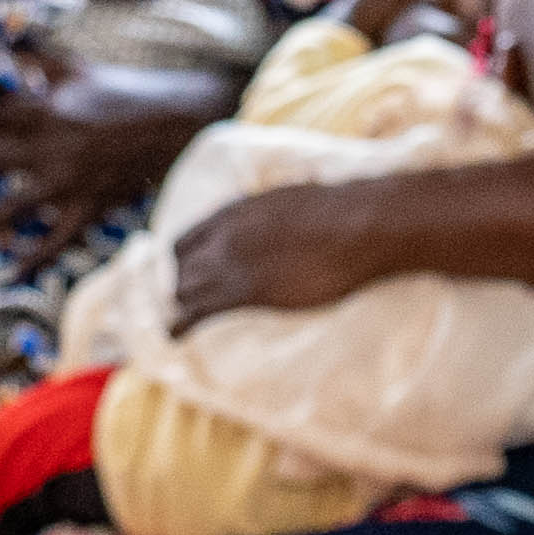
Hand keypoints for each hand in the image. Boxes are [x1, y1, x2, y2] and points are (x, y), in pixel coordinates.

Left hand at [0, 67, 211, 240]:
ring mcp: (66, 184)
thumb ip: (33, 57)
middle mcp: (47, 148)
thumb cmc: (126, 91)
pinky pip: (55, 241)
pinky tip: (7, 274)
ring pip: (6, 207)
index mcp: (43, 108)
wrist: (181, 123)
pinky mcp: (86, 208)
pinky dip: (32, 261)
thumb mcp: (78, 67)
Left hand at [161, 182, 411, 326]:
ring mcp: (233, 267)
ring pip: (186, 292)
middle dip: (182, 287)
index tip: (190, 272)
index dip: (184, 260)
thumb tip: (275, 223)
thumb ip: (266, 215)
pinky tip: (176, 336)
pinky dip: (183, 326)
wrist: (357, 227)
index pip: (186, 241)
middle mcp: (222, 239)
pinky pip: (200, 313)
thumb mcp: (289, 199)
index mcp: (231, 212)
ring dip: (185, 307)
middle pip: (182, 270)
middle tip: (189, 302)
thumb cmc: (337, 209)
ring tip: (181, 322)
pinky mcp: (247, 294)